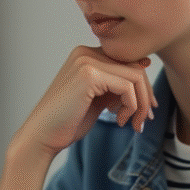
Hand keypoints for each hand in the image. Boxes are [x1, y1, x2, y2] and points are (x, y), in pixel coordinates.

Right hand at [18, 46, 156, 158]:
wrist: (43, 136)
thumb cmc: (68, 121)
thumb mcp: (98, 98)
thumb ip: (116, 84)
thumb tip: (144, 68)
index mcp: (86, 55)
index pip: (128, 62)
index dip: (143, 86)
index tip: (147, 110)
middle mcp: (86, 52)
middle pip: (135, 67)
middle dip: (145, 96)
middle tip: (144, 121)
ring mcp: (86, 61)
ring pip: (135, 76)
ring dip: (140, 104)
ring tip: (132, 123)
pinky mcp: (89, 75)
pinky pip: (127, 87)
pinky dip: (131, 107)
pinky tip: (119, 120)